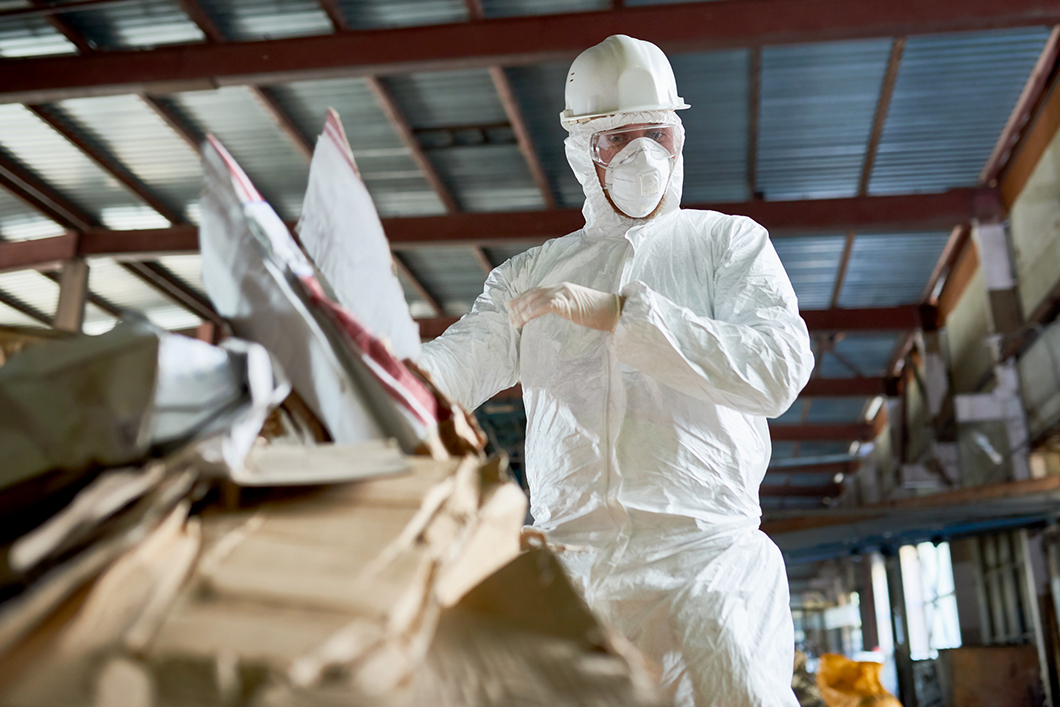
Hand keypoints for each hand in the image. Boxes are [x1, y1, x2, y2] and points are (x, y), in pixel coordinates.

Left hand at [506, 282, 621, 331]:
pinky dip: (532, 312)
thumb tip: (556, 317)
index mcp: (564, 288)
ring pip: (537, 299)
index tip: (510, 304)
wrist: (615, 312)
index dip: (523, 297)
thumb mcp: (578, 309)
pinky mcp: (568, 303)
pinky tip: (524, 319)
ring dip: (522, 310)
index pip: (538, 290)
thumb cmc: (600, 314)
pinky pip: (545, 305)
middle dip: (519, 303)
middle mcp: (562, 287)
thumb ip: (565, 309)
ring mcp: (565, 294)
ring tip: (513, 321)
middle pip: (534, 293)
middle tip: (508, 314)